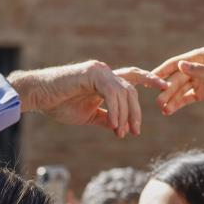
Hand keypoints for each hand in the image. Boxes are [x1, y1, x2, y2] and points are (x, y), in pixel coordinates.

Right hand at [9, 61, 167, 137]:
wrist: (39, 97)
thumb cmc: (59, 104)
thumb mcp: (88, 115)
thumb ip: (106, 118)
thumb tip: (120, 127)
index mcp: (105, 80)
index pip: (132, 77)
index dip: (149, 80)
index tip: (164, 88)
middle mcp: (105, 71)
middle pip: (131, 90)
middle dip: (136, 112)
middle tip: (135, 131)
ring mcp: (99, 70)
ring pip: (124, 92)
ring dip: (125, 115)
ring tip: (121, 133)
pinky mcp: (91, 74)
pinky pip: (112, 93)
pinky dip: (116, 110)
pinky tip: (114, 125)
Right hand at [152, 47, 203, 121]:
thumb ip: (200, 71)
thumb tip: (179, 65)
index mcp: (201, 57)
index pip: (177, 63)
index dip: (163, 71)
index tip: (150, 79)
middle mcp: (198, 67)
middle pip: (177, 79)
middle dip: (167, 90)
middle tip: (158, 102)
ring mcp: (200, 81)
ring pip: (180, 90)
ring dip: (171, 99)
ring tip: (163, 109)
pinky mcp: (203, 94)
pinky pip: (187, 98)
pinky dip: (178, 104)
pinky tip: (170, 111)